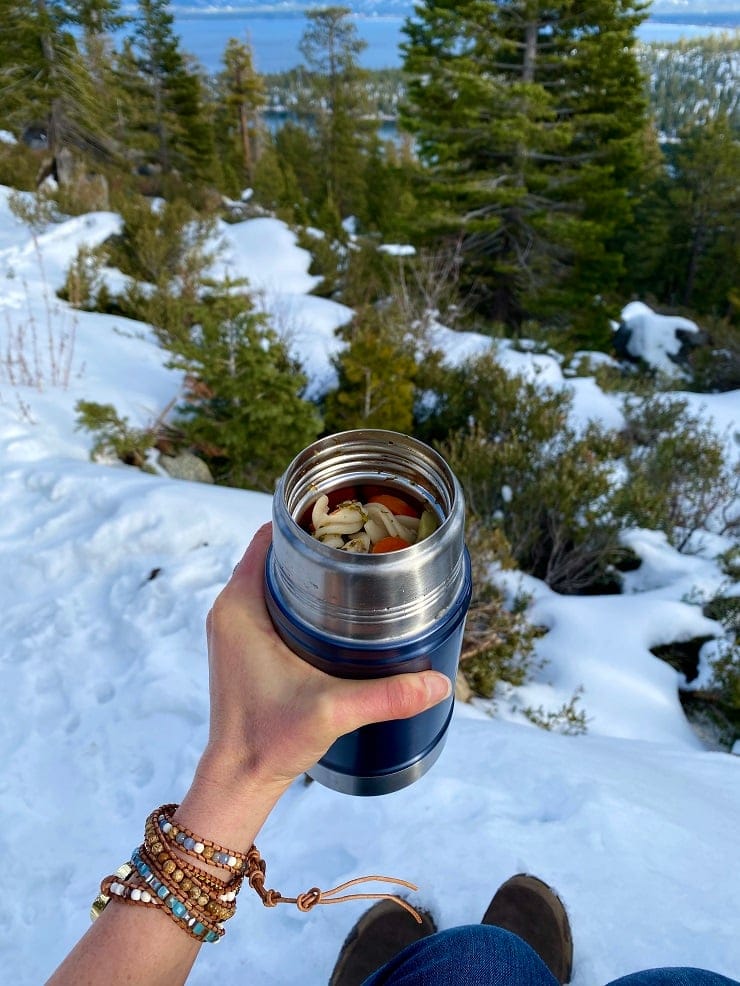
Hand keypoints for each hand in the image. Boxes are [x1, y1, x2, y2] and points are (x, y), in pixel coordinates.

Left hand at [199, 522, 451, 799]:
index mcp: (239, 607)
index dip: (306, 521)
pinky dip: (301, 594)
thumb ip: (387, 696)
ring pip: (274, 577)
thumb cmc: (267, 741)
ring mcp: (236, 628)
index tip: (348, 515)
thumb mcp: (332, 711)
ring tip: (358, 566)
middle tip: (366, 539)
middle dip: (317, 544)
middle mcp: (232, 609)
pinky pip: (271, 601)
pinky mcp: (245, 646)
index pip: (268, 538)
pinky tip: (338, 607)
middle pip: (275, 553)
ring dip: (310, 570)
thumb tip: (440, 683)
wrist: (238, 779)